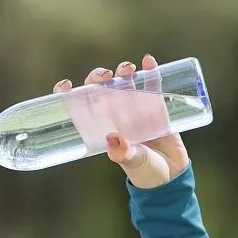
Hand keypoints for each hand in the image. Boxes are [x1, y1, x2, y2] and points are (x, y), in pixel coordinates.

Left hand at [53, 54, 189, 188]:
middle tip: (105, 76)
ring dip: (123, 72)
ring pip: (124, 83)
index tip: (65, 85)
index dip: (68, 94)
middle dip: (98, 78)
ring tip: (127, 69)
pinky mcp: (156, 107)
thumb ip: (122, 152)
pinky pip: (152, 85)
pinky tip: (148, 61)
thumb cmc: (144, 172)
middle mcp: (115, 116)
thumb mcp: (131, 162)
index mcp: (101, 128)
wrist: (172, 175)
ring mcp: (135, 109)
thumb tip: (113, 138)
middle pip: (100, 90)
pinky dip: (150, 73)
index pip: (79, 107)